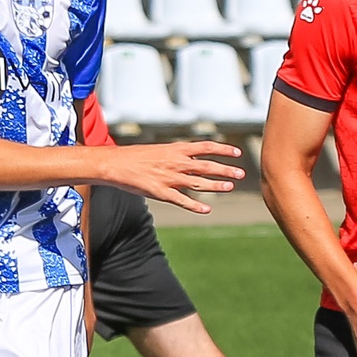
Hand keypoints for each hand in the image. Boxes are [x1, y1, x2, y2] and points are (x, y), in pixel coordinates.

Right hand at [100, 141, 245, 214]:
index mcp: (177, 149)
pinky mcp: (161, 192)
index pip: (206, 147)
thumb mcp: (161, 150)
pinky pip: (182, 200)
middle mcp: (176, 162)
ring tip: (229, 188)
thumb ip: (178, 155)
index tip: (237, 153)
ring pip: (198, 183)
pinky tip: (207, 210)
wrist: (115, 163)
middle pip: (207, 166)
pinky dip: (195, 206)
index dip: (223, 149)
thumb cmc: (137, 156)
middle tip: (241, 174)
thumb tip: (194, 158)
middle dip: (225, 170)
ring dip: (216, 186)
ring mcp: (170, 178)